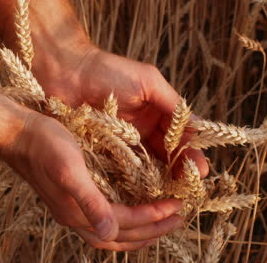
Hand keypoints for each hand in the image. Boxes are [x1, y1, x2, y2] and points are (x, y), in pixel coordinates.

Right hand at [0, 110, 183, 250]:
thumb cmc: (44, 145)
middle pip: (121, 235)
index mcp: (77, 213)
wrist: (17, 134)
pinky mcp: (71, 198)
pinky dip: (123, 220)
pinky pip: (104, 218)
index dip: (152, 217)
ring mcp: (72, 209)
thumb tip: (111, 231)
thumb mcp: (69, 169)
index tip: (175, 206)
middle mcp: (76, 217)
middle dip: (152, 230)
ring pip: (112, 231)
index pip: (125, 222)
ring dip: (139, 229)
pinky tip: (131, 208)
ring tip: (161, 221)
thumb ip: (89, 202)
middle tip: (178, 218)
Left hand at [35, 46, 208, 178]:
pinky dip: (131, 180)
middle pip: (165, 156)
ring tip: (169, 196)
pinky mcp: (102, 151)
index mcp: (155, 113)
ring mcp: (122, 143)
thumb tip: (199, 127)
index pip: (179, 138)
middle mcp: (141, 130)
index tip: (199, 171)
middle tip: (188, 188)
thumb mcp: (148, 81)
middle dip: (178, 172)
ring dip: (158, 180)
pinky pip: (120, 169)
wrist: (66, 72)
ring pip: (145, 166)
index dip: (190, 154)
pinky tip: (140, 193)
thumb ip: (172, 104)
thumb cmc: (108, 71)